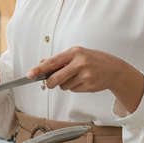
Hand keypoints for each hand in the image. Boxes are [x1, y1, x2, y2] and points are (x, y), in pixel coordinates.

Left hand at [27, 46, 143, 113]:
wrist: (114, 69)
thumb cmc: (92, 59)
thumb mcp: (76, 54)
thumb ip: (59, 59)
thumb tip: (41, 63)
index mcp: (74, 52)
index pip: (52, 62)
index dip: (39, 69)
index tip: (29, 75)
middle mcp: (79, 63)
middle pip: (55, 78)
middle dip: (50, 83)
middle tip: (50, 83)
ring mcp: (85, 75)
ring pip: (64, 86)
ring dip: (65, 84)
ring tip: (76, 77)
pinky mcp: (89, 86)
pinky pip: (73, 90)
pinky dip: (74, 87)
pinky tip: (83, 81)